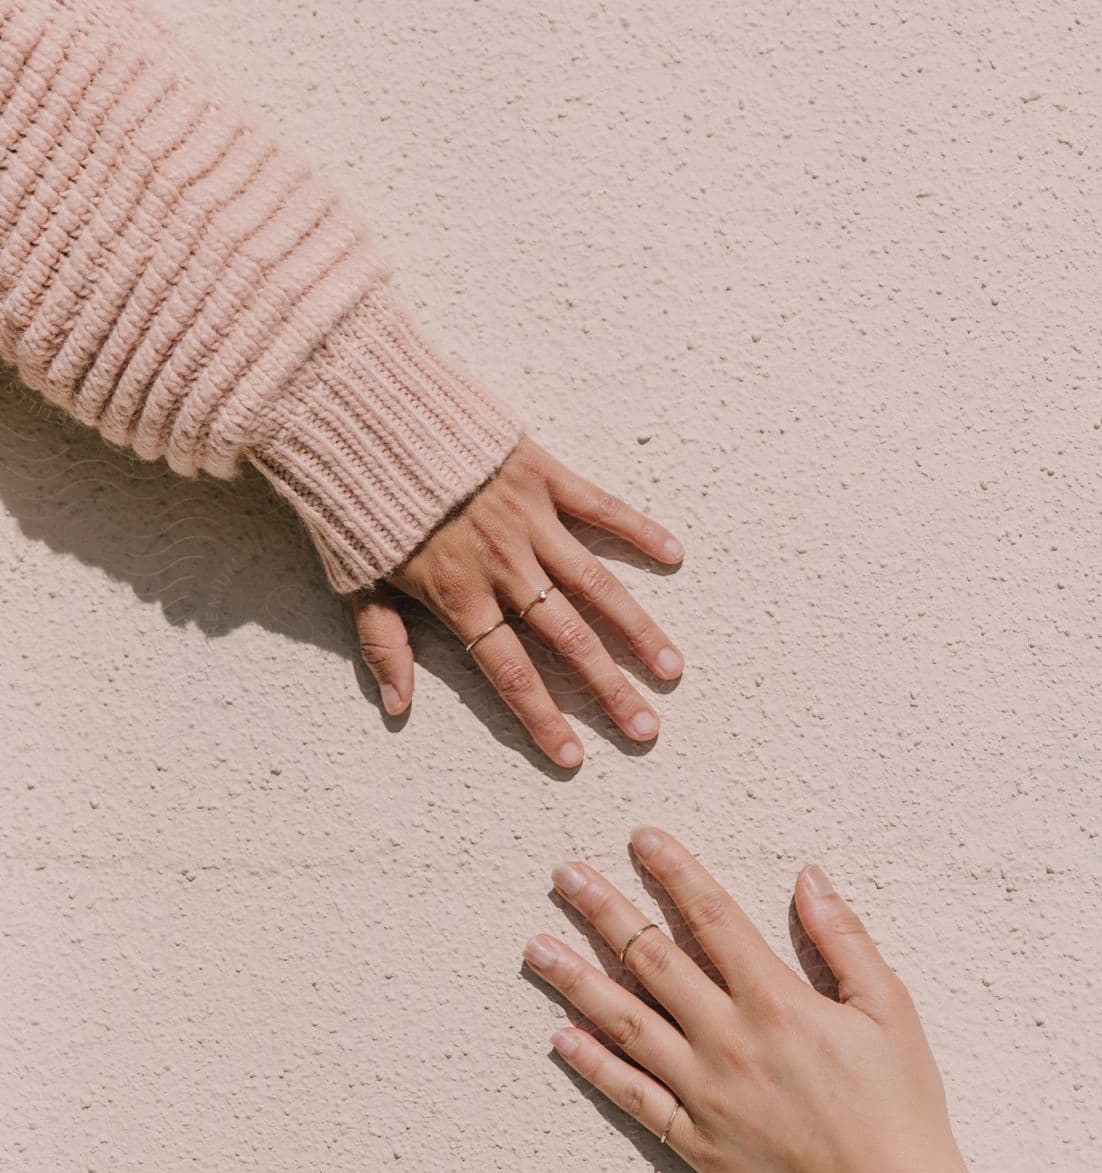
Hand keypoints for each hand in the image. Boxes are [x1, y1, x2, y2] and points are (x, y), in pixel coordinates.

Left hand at [352, 439, 683, 765]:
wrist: (364, 414)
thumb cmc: (356, 500)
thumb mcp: (358, 580)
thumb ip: (383, 644)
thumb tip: (397, 706)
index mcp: (458, 597)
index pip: (509, 672)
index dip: (542, 718)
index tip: (574, 757)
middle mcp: (502, 566)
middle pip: (566, 640)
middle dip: (609, 690)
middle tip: (646, 729)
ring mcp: (529, 520)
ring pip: (595, 585)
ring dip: (637, 630)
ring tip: (671, 668)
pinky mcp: (543, 474)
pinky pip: (600, 506)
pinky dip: (638, 530)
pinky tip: (674, 556)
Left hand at [523, 829, 995, 1172]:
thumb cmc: (898, 1106)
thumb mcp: (890, 1009)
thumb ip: (844, 939)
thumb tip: (809, 878)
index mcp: (777, 1000)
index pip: (712, 916)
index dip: (676, 870)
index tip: (643, 838)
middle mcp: (728, 1040)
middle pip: (652, 959)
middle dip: (605, 909)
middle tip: (565, 873)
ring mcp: (703, 1092)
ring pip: (625, 1022)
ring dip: (577, 979)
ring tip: (536, 946)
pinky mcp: (692, 1140)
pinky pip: (631, 1095)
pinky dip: (592, 1064)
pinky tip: (560, 1036)